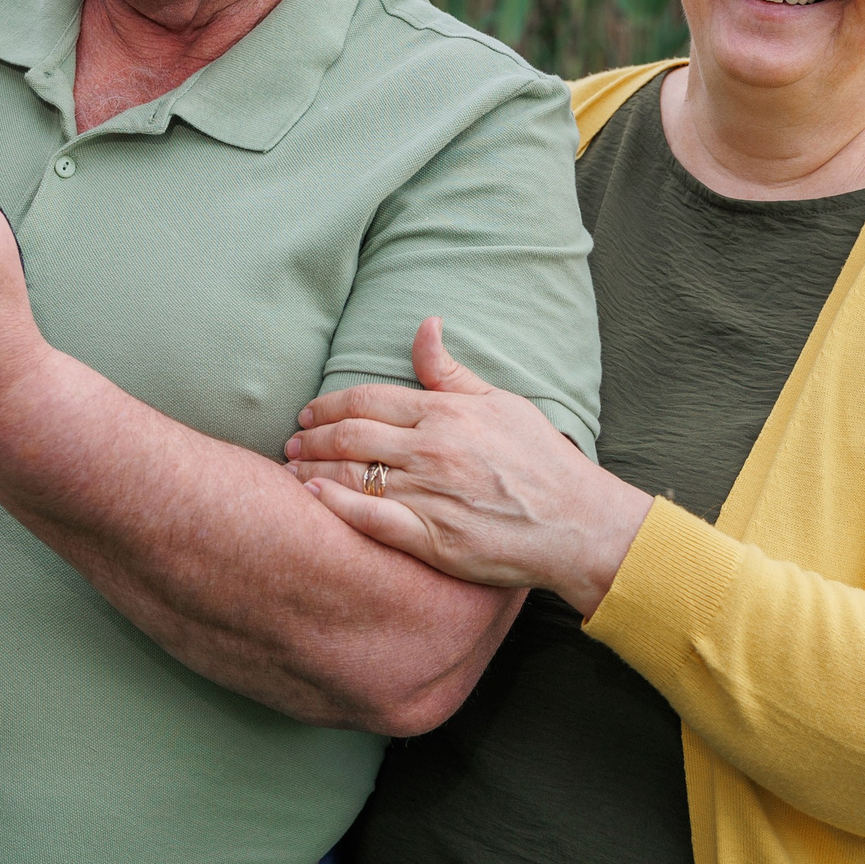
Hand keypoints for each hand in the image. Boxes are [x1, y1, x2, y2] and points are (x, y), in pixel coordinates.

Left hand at [287, 318, 654, 616]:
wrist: (575, 523)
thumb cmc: (541, 461)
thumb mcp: (499, 402)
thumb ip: (450, 371)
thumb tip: (425, 325)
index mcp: (444, 413)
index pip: (367, 399)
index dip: (329, 405)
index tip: (308, 412)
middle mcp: (430, 450)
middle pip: (349, 437)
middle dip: (311, 438)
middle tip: (291, 441)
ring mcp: (428, 495)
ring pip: (350, 477)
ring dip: (311, 472)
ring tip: (289, 472)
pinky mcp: (432, 538)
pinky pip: (370, 520)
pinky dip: (334, 508)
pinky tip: (311, 501)